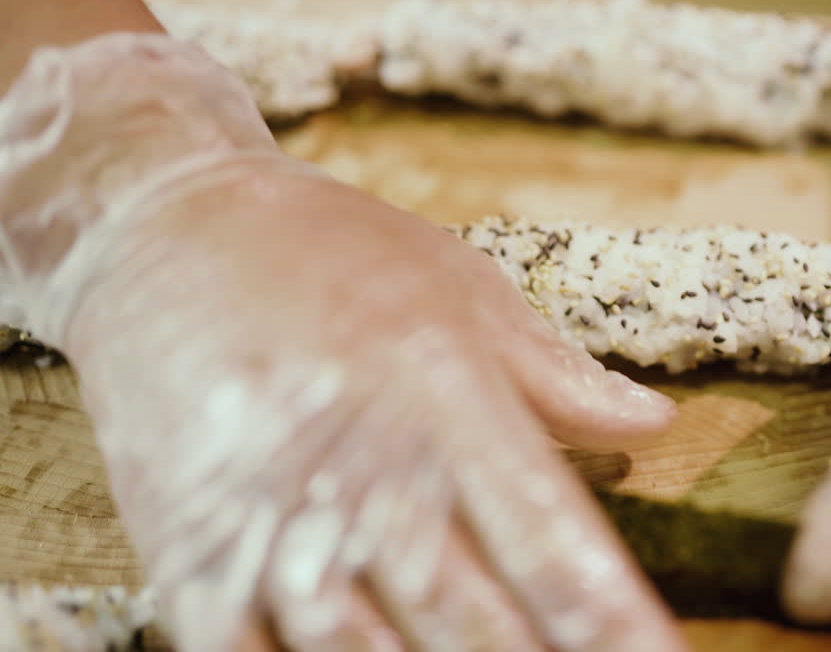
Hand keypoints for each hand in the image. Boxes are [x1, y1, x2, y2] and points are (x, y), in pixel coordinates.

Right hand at [0, 34, 686, 651]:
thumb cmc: (331, 252)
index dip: (618, 629)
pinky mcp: (191, 555)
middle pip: (478, 629)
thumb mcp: (463, 289)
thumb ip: (558, 375)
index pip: (556, 552)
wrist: (163, 227)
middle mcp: (372, 483)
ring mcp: (275, 528)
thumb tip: (658, 422)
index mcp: (452, 412)